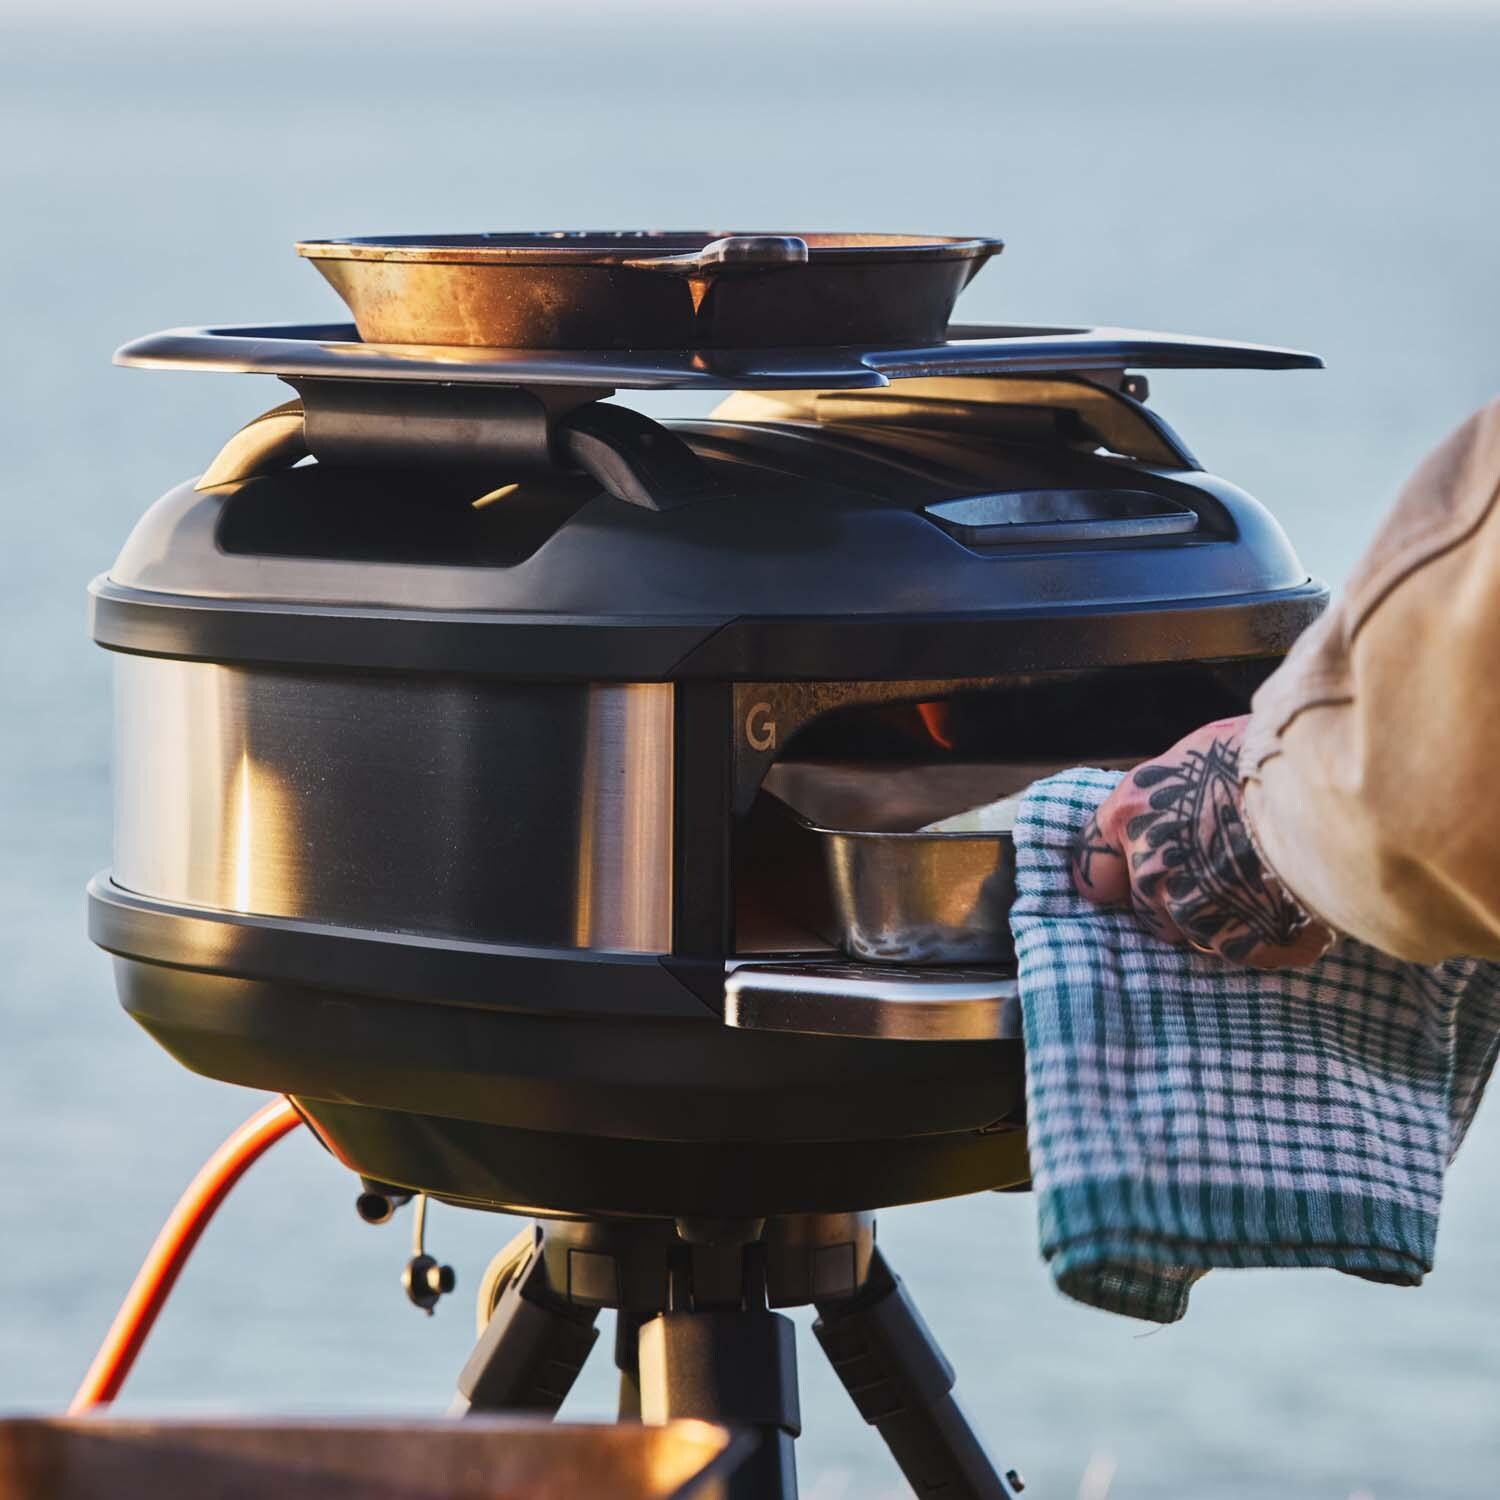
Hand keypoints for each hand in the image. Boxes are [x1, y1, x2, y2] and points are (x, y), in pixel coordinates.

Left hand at [1070, 715, 1333, 967]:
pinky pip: (1247, 952)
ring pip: (1196, 937)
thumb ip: (1172, 798)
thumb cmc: (1266, 755)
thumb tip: (1175, 808)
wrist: (1326, 786)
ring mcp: (1193, 911)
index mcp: (1131, 815)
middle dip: (1179, 902)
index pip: (1093, 870)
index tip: (1134, 878)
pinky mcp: (1241, 942)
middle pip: (1147, 909)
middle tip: (1225, 874)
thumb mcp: (1200, 755)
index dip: (1115, 878)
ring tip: (1264, 888)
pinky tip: (1292, 909)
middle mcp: (1151, 868)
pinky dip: (1269, 939)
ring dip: (1223, 922)